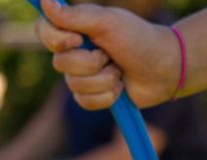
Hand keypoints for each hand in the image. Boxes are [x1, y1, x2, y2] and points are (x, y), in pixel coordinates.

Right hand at [36, 0, 180, 108]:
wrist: (163, 68)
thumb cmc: (138, 38)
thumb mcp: (107, 22)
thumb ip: (75, 16)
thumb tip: (46, 2)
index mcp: (75, 29)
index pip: (43, 30)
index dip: (55, 38)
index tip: (76, 38)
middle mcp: (73, 52)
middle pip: (59, 63)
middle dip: (89, 62)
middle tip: (110, 54)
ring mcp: (80, 75)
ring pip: (74, 85)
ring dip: (103, 79)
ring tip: (119, 71)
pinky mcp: (89, 96)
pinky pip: (85, 101)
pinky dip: (107, 95)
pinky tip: (120, 87)